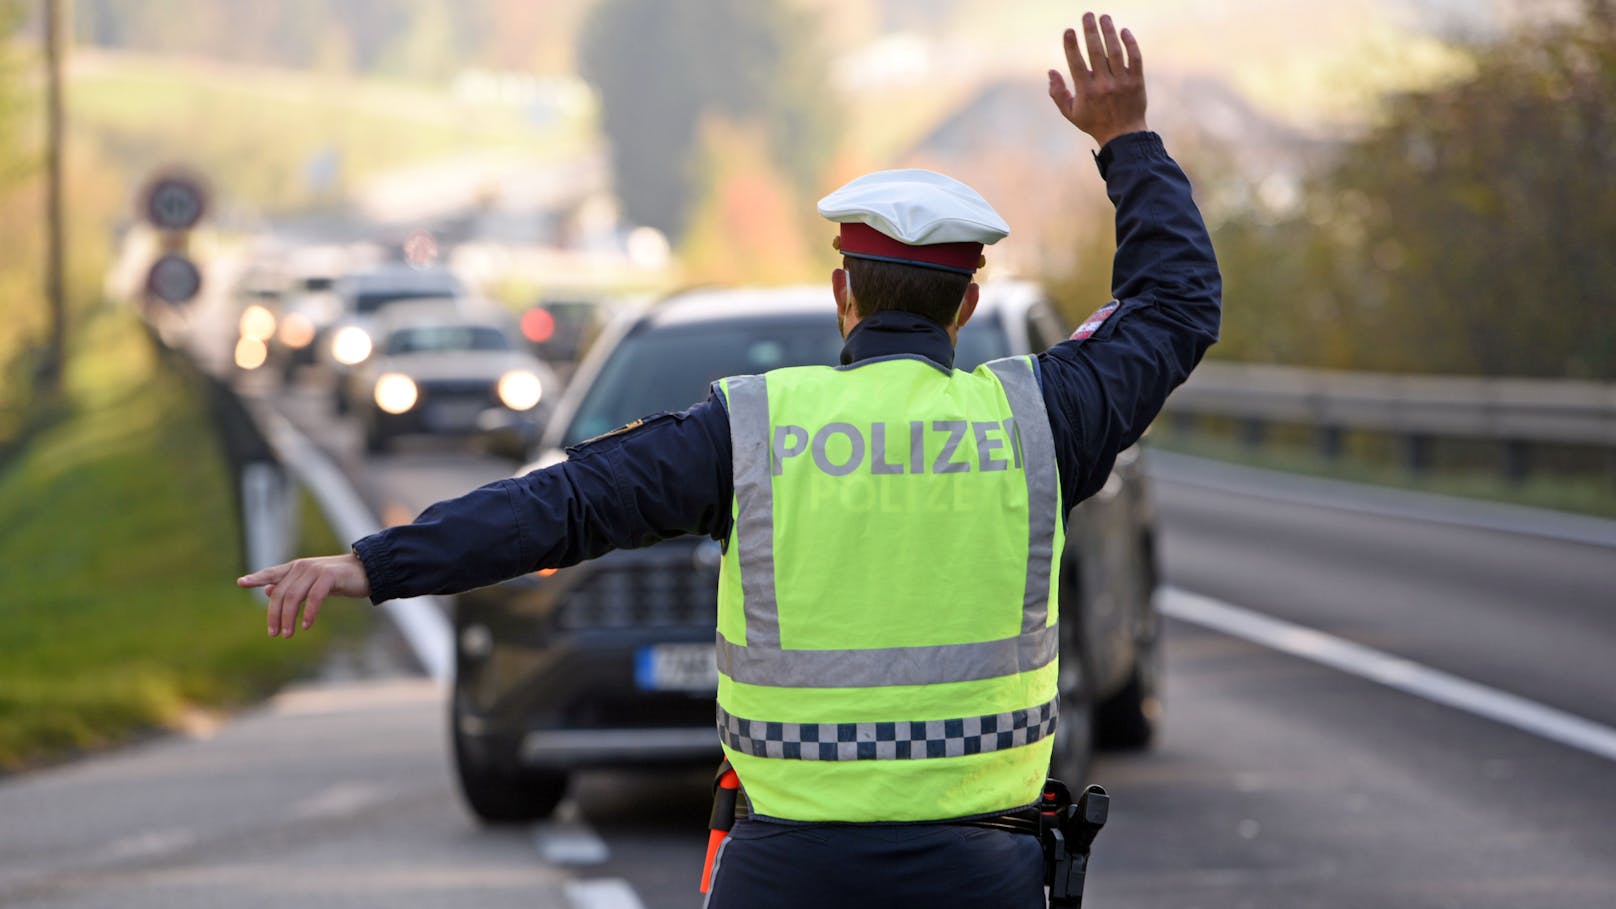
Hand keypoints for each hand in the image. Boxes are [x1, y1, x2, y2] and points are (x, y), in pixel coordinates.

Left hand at [238, 553, 370, 638]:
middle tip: (273, 634)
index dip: (256, 578)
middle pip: (280, 592)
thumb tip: (267, 591)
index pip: (272, 573)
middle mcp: (302, 567)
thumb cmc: (338, 579)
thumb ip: (291, 586)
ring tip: (287, 634)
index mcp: (296, 568)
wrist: (367, 571)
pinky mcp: (329, 576)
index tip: (240, 582)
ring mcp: (315, 570)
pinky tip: (307, 626)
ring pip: (294, 596)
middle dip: (274, 615)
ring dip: (288, 618)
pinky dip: (309, 613)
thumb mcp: (312, 583)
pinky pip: (314, 597)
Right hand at [1048, 12, 1147, 148]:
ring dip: (1109, 32)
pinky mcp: (1136, 81)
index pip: (1077, 64)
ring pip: (1115, 52)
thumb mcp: (1070, 113)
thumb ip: (1058, 93)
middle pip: (1096, 52)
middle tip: (1087, 15)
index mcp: (1086, 92)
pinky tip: (1123, 31)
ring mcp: (1122, 82)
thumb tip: (1050, 71)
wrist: (1123, 135)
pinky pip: (1135, 58)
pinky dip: (1130, 43)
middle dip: (1091, 31)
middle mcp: (1104, 85)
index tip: (1068, 30)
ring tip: (1104, 18)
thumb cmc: (1094, 123)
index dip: (1071, 46)